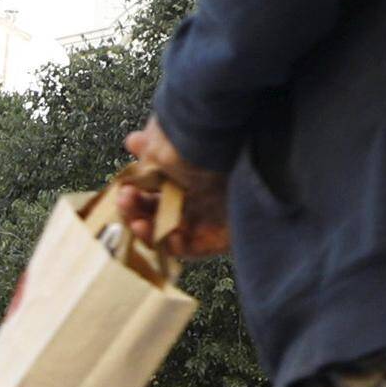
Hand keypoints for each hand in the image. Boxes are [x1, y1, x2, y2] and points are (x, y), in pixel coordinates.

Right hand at [112, 124, 233, 261]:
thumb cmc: (221, 140)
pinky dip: (177, 246)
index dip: (133, 192)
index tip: (123, 189)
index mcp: (183, 173)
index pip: (150, 190)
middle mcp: (194, 196)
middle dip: (135, 210)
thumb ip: (155, 143)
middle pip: (155, 212)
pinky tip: (171, 236)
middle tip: (125, 201)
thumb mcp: (183, 137)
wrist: (262, 150)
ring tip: (137, 223)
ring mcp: (207, 217)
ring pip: (168, 232)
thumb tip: (132, 142)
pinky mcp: (222, 237)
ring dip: (148, 231)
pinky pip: (194, 248)